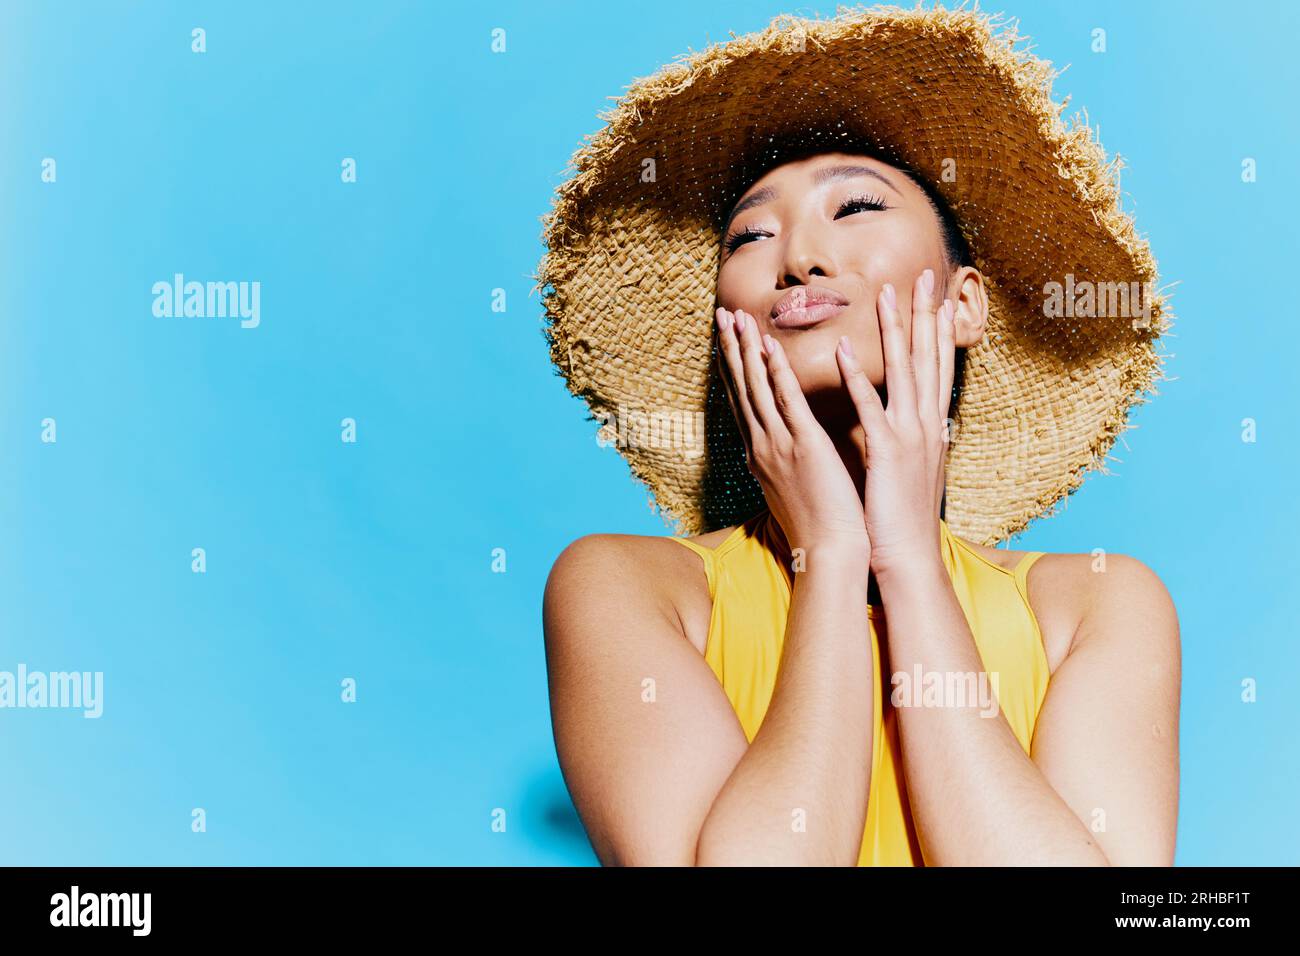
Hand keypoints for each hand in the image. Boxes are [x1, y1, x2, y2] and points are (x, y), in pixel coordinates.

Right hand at [715, 306, 870, 559]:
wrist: (828, 552)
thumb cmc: (817, 525)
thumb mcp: (791, 488)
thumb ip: (783, 463)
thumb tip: (778, 453)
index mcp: (761, 454)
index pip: (742, 403)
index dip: (732, 369)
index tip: (726, 340)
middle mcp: (762, 446)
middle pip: (741, 389)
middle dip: (730, 349)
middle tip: (721, 314)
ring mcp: (779, 446)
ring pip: (758, 389)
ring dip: (746, 350)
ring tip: (737, 317)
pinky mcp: (805, 447)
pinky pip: (787, 402)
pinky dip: (776, 372)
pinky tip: (769, 346)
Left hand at [834, 269, 955, 578]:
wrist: (906, 557)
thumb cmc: (901, 517)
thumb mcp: (911, 469)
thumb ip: (910, 438)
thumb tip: (910, 421)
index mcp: (931, 427)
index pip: (937, 367)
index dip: (939, 328)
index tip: (937, 295)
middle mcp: (926, 425)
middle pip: (929, 357)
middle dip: (926, 313)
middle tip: (925, 274)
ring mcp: (908, 436)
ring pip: (904, 372)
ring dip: (894, 329)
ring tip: (886, 292)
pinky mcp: (886, 452)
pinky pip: (870, 407)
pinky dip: (859, 377)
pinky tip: (846, 350)